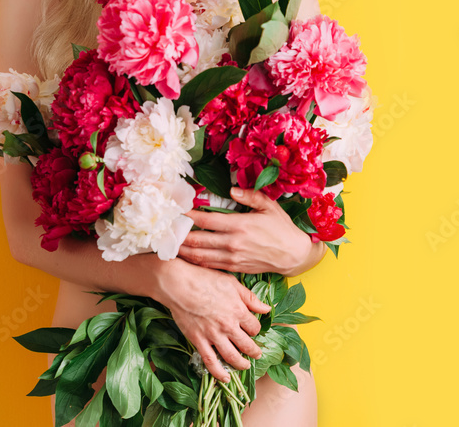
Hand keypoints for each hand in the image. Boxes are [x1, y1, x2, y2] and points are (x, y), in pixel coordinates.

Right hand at [154, 258, 271, 381]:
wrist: (179, 284)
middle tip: (257, 354)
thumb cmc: (206, 279)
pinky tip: (224, 378)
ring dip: (240, 364)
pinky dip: (218, 372)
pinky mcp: (198, 340)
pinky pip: (210, 361)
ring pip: (231, 355)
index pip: (254, 327)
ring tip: (246, 366)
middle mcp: (228, 326)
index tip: (254, 331)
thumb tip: (266, 309)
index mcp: (239, 310)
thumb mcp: (232, 284)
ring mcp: (213, 335)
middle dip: (254, 351)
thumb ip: (250, 298)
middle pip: (246, 344)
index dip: (256, 330)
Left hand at [178, 187, 314, 276]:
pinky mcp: (234, 268)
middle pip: (197, 240)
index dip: (189, 216)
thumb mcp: (269, 206)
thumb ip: (250, 196)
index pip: (206, 221)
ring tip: (169, 245)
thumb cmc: (282, 228)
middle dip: (179, 235)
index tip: (177, 211)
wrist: (293, 255)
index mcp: (239, 225)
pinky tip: (186, 257)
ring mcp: (232, 258)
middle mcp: (232, 243)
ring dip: (183, 250)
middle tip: (164, 230)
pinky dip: (195, 261)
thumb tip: (232, 189)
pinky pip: (209, 266)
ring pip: (200, 256)